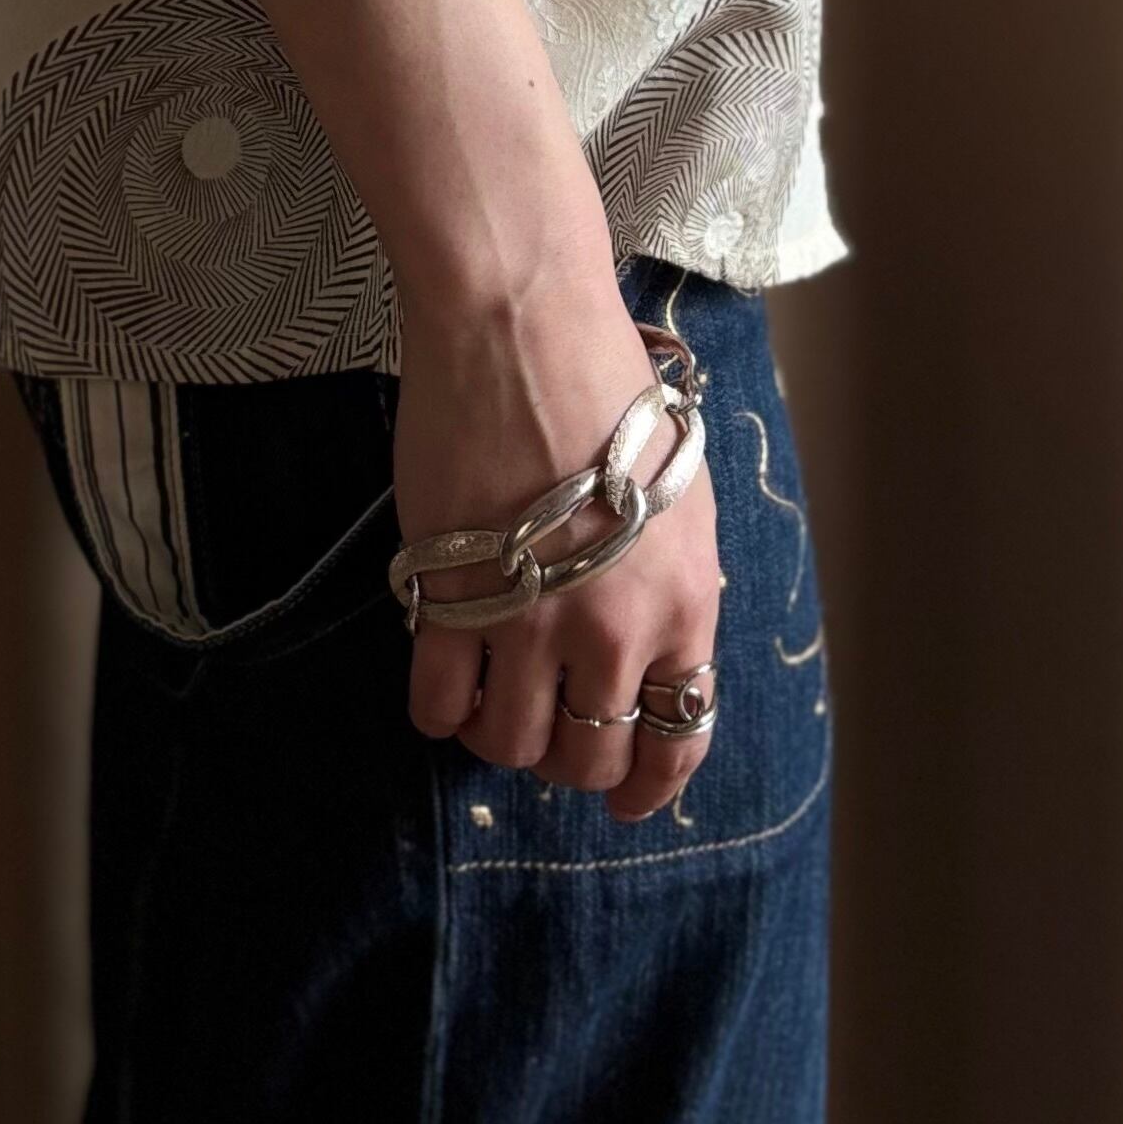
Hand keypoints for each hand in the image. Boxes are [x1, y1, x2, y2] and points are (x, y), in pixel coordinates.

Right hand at [392, 250, 718, 826]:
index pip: (678, 739)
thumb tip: (650, 651)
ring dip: (497, 736)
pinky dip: (437, 708)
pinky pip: (437, 702)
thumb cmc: (609, 387)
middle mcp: (616, 630)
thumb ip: (670, 585)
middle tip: (542, 721)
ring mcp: (530, 618)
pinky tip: (439, 676)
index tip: (625, 800)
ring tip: (487, 693)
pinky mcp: (453, 593)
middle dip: (565, 759)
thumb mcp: (680, 494)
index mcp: (685, 604)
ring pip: (510, 744)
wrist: (524, 324)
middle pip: (587, 757)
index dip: (648, 787)